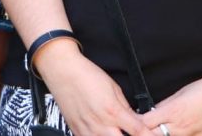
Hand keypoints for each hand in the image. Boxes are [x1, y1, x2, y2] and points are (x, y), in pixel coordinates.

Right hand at [35, 41, 155, 135]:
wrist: (63, 72)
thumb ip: (125, 108)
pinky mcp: (76, 132)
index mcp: (113, 111)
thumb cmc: (88, 76)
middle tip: (137, 134)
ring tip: (119, 132)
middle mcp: (101, 125)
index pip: (138, 132)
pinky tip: (105, 133)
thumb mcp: (114, 88)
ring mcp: (87, 131)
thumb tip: (135, 121)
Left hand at [140, 71, 201, 135]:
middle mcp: (183, 128)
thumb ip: (165, 106)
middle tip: (151, 128)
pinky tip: (187, 132)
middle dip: (151, 132)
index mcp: (174, 112)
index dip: (140, 123)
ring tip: (173, 127)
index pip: (145, 124)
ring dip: (166, 135)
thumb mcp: (182, 92)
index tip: (138, 122)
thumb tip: (152, 113)